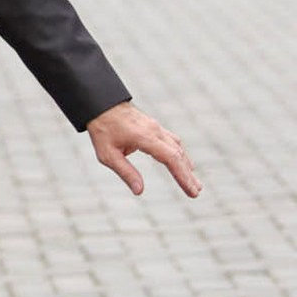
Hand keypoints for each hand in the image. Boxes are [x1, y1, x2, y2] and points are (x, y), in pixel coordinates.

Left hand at [86, 102, 201, 197]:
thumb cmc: (102, 130)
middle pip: (178, 154)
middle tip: (196, 192)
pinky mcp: (154, 126)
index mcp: (144, 138)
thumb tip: (139, 191)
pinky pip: (172, 141)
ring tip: (193, 182)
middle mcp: (154, 131)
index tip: (191, 191)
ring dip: (186, 165)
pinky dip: (179, 154)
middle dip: (188, 174)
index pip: (170, 158)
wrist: (100, 104)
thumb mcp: (108, 154)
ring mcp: (156, 127)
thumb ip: (125, 172)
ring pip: (177, 147)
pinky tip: (183, 162)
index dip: (182, 176)